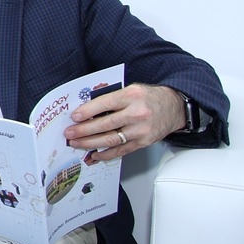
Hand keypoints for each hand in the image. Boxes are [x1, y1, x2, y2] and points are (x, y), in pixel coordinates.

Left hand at [65, 84, 184, 163]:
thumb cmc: (148, 98)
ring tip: (76, 143)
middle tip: (69, 134)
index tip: (74, 117)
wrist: (174, 107)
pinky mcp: (143, 142)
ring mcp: (141, 130)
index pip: (105, 104)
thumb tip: (86, 108)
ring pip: (111, 139)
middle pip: (106, 124)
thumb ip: (111, 97)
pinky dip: (106, 154)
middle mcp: (137, 113)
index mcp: (132, 96)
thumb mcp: (131, 89)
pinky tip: (94, 154)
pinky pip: (121, 150)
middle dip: (84, 130)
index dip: (88, 111)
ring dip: (90, 143)